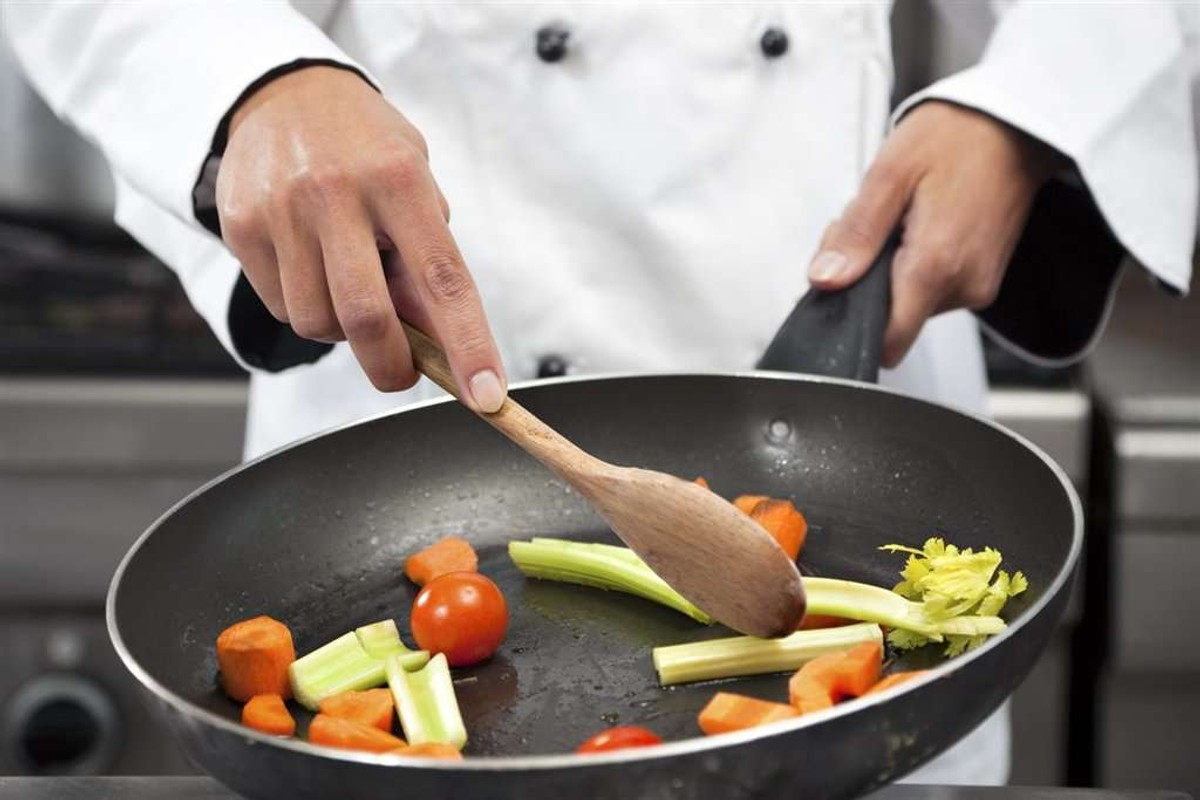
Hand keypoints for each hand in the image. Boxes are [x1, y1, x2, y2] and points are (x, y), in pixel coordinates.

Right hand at [215, 66, 505, 410]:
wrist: (283, 95)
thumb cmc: (366, 150)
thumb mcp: (414, 184)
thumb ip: (426, 257)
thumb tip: (435, 339)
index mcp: (399, 178)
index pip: (443, 279)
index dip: (468, 344)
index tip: (486, 395)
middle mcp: (337, 192)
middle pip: (367, 317)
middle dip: (391, 366)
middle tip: (403, 373)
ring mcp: (283, 209)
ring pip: (317, 322)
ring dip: (342, 332)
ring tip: (349, 288)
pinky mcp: (241, 226)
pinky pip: (280, 305)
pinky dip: (305, 307)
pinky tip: (312, 269)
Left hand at [807, 102, 1060, 367]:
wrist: (1017, 124)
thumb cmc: (955, 137)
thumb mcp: (890, 173)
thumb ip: (856, 234)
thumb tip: (825, 280)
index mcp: (936, 265)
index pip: (889, 340)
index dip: (855, 320)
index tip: (844, 285)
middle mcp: (963, 286)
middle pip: (893, 317)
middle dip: (868, 279)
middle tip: (875, 224)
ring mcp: (977, 286)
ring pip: (910, 302)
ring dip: (890, 268)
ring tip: (902, 217)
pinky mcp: (983, 280)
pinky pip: (932, 288)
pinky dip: (914, 264)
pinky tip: (920, 224)